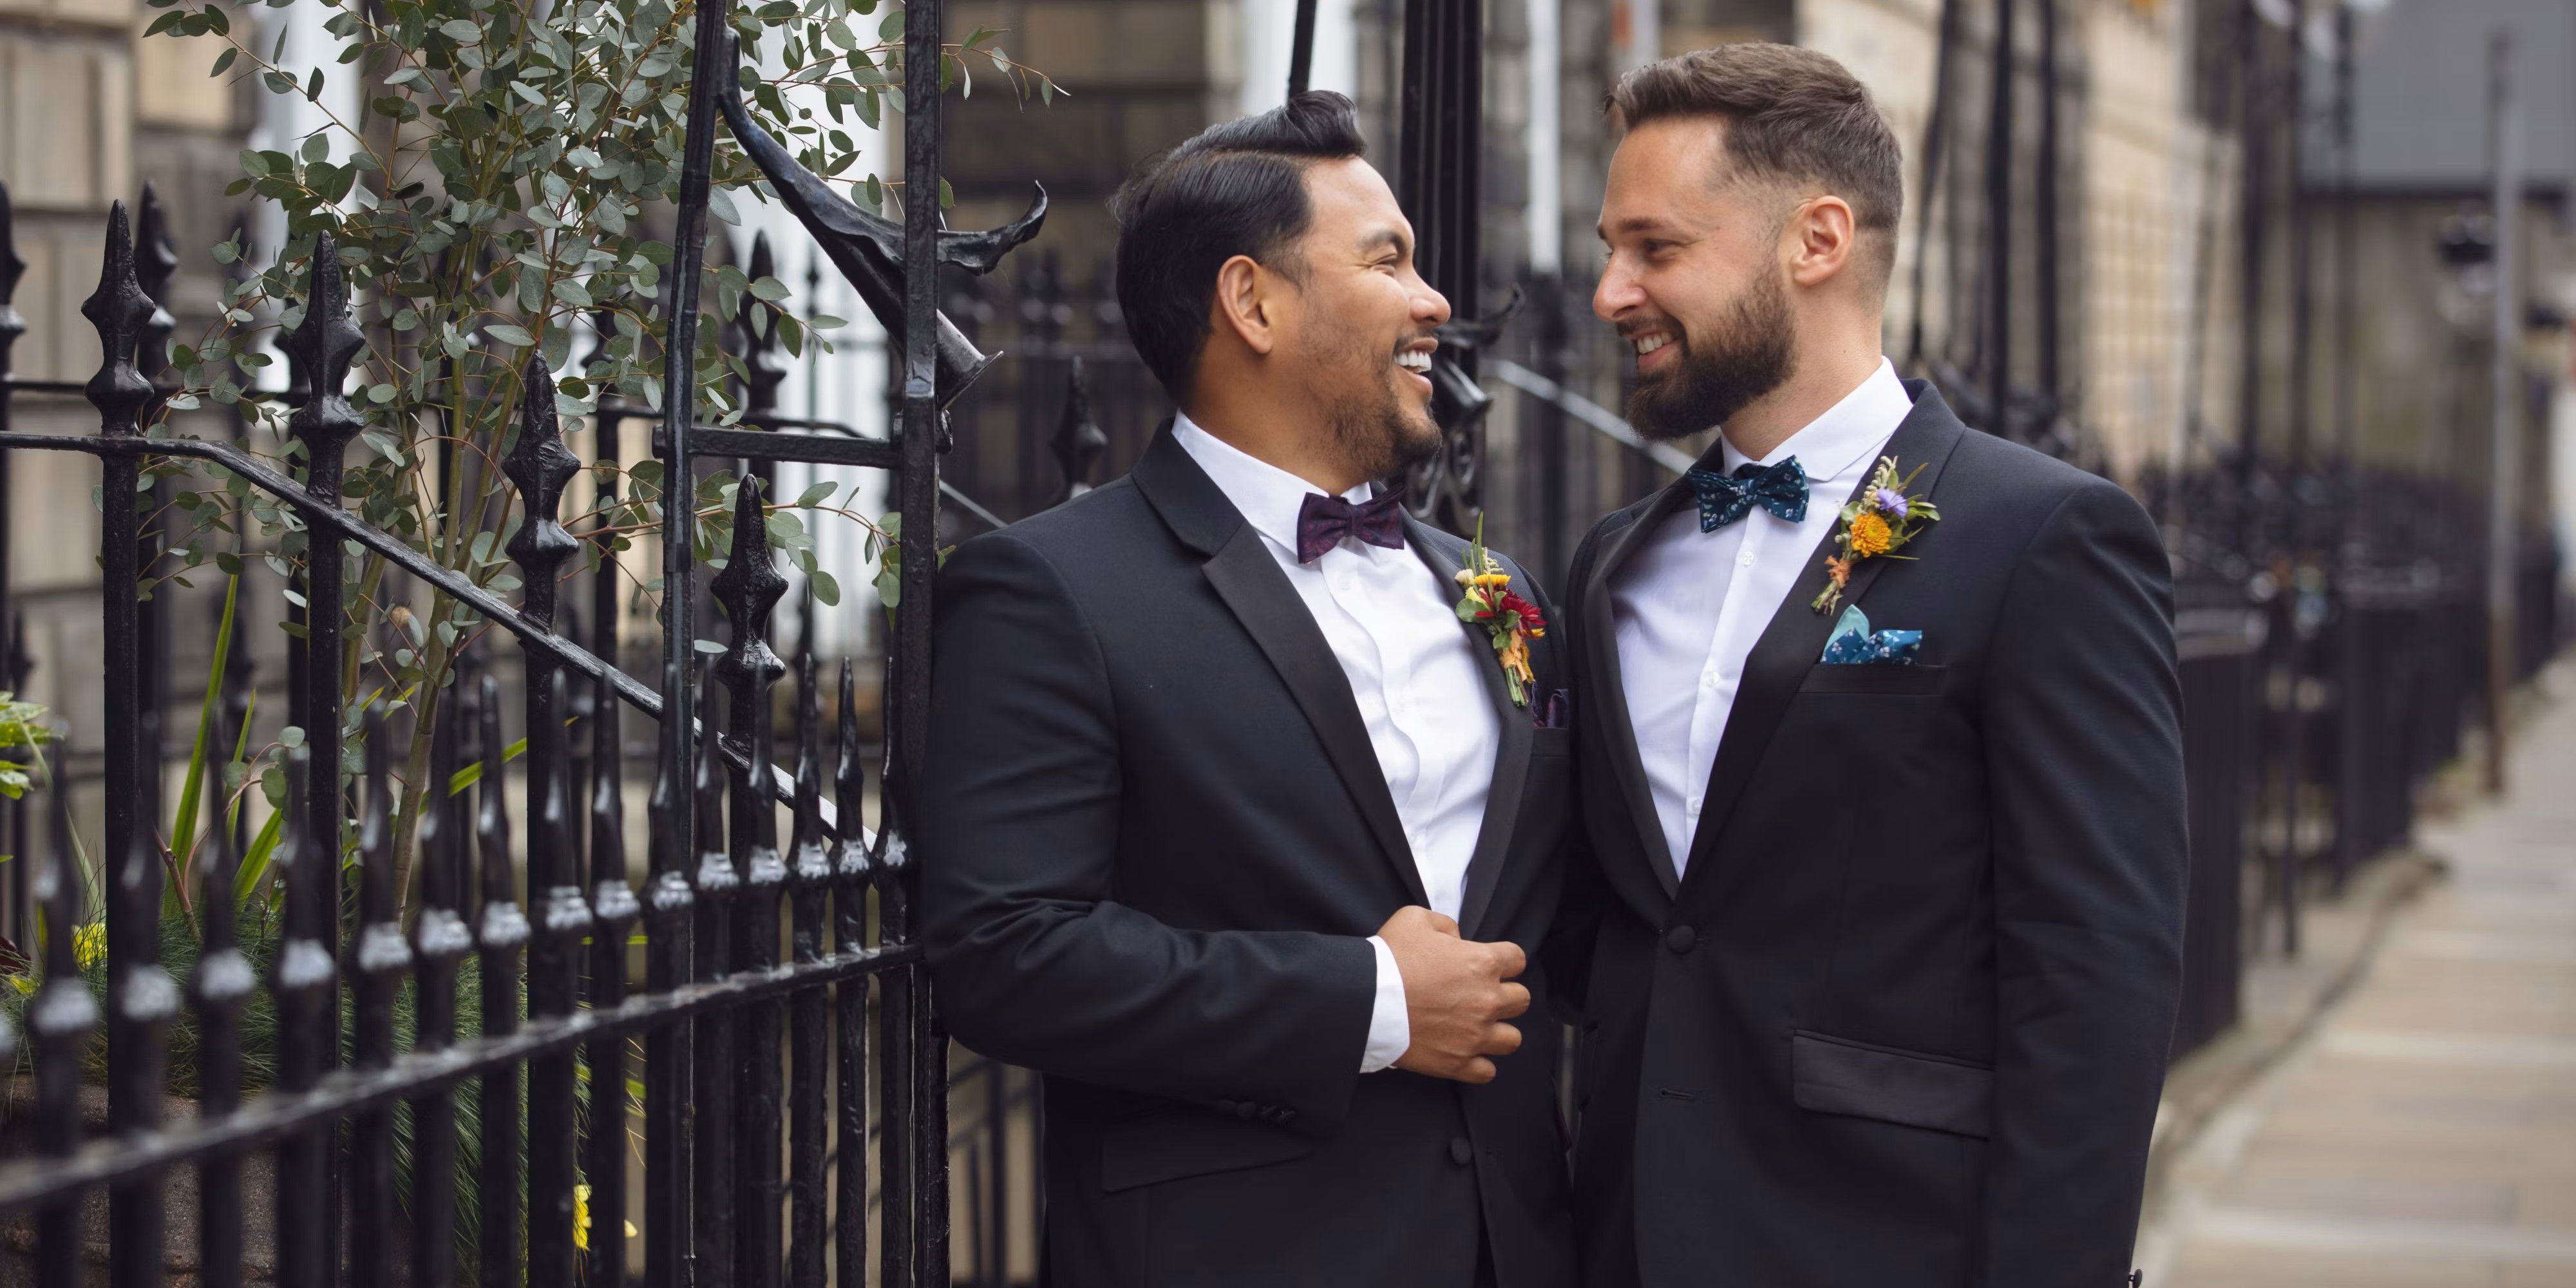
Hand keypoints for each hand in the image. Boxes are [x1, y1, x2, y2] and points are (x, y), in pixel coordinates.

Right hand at [1376, 906, 1529, 1083]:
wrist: (1365, 999)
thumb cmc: (1389, 958)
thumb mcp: (1415, 919)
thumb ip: (1445, 925)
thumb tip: (1455, 939)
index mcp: (1482, 962)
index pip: (1518, 959)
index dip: (1505, 960)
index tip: (1491, 965)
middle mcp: (1487, 1000)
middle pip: (1521, 1000)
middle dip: (1505, 995)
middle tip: (1482, 995)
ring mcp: (1474, 1035)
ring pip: (1512, 1039)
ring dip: (1498, 1032)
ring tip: (1478, 1028)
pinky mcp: (1457, 1062)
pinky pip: (1487, 1072)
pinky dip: (1479, 1064)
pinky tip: (1465, 1053)